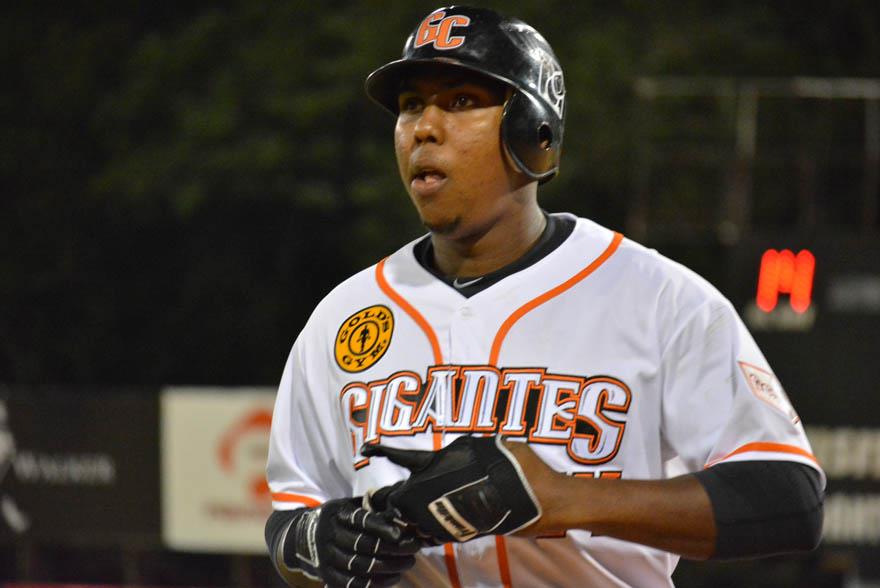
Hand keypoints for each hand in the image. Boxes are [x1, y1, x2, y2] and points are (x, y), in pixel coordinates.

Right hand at [283, 497, 421, 587]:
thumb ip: (371, 508)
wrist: (303, 536)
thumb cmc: (339, 518)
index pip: (360, 520)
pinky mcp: (325, 575)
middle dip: (392, 549)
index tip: (401, 534)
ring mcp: (325, 556)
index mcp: (336, 512)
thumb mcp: (349, 506)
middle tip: (414, 548)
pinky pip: (352, 584)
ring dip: (388, 567)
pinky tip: (393, 578)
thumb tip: (400, 513)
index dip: (381, 528)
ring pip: (359, 566)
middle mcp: (328, 534)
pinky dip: (375, 584)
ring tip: (408, 563)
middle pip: (362, 545)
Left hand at [361, 435, 541, 543]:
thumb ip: (453, 453)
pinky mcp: (451, 533)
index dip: (382, 450)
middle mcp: (429, 493)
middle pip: (393, 497)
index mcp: (433, 465)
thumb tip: (442, 457)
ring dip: (403, 513)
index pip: (400, 456)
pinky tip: (424, 522)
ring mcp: (438, 516)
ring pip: (406, 517)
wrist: (534, 498)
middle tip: (379, 497)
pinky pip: (425, 531)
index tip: (366, 450)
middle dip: (386, 497)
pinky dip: (420, 526)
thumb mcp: (478, 447)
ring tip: (400, 511)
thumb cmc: (511, 465)